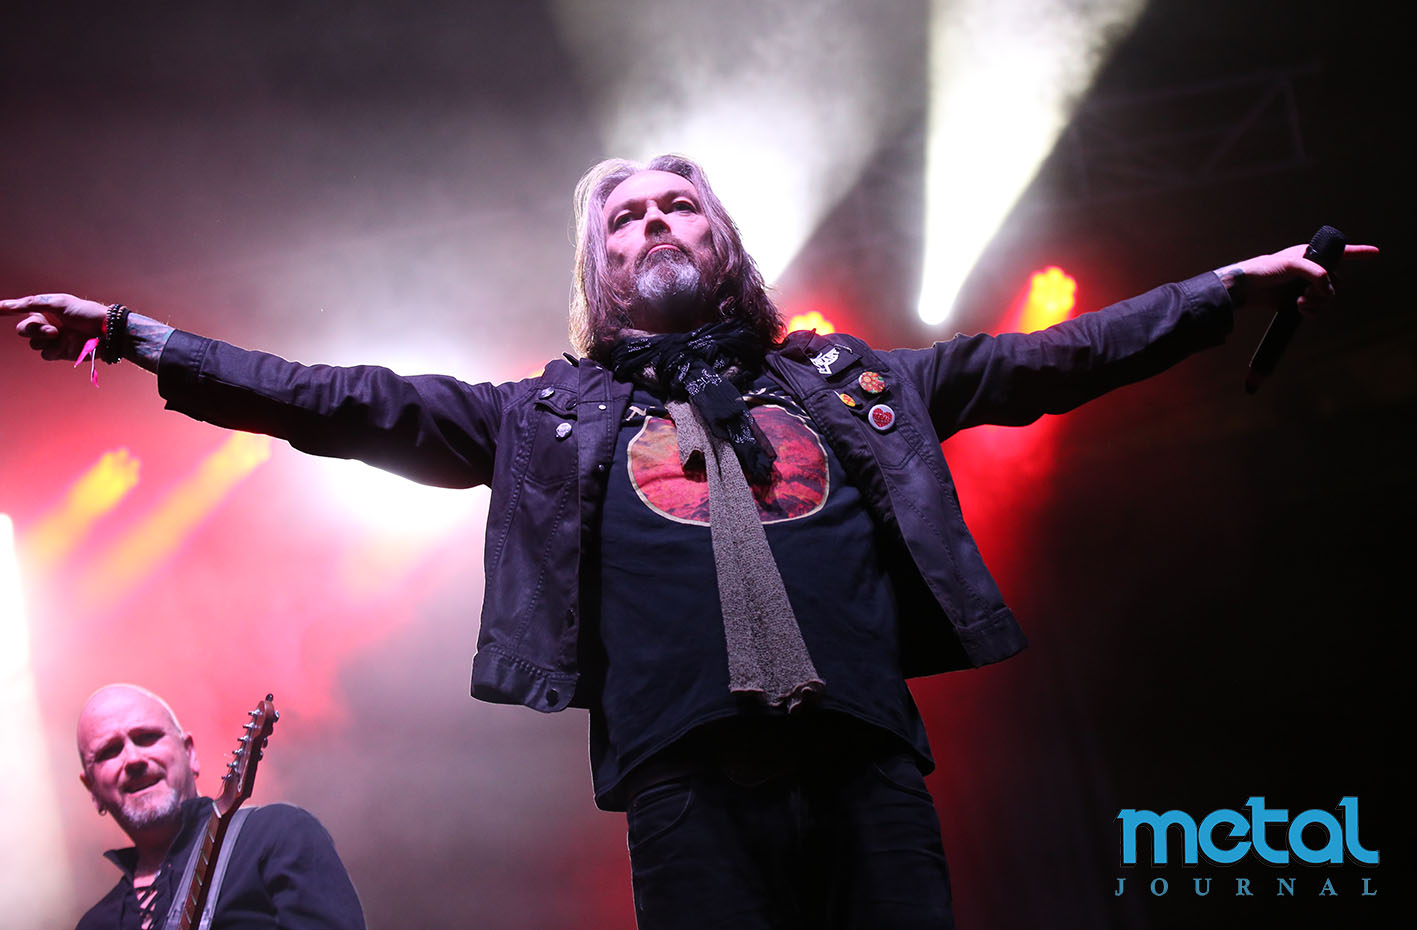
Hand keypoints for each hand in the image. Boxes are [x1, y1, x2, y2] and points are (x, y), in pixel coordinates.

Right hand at [1, 293, 108, 360]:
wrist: (106, 332)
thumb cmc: (86, 313)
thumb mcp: (59, 303)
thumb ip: (33, 303)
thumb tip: (11, 303)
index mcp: (44, 310)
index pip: (19, 310)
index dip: (5, 310)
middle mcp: (47, 324)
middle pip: (23, 330)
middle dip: (33, 330)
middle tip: (52, 330)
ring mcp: (53, 339)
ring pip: (34, 344)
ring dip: (45, 340)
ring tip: (61, 335)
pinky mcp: (61, 352)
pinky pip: (46, 354)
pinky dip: (54, 350)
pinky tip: (66, 345)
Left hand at [1215, 243, 1378, 315]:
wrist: (1245, 289)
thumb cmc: (1264, 270)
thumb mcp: (1292, 265)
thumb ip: (1316, 273)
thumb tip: (1328, 288)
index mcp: (1311, 255)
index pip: (1340, 253)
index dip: (1358, 253)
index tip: (1375, 253)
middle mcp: (1312, 270)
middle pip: (1337, 283)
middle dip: (1326, 291)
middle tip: (1308, 293)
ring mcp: (1306, 287)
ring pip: (1328, 298)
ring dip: (1317, 303)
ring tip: (1300, 301)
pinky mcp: (1298, 301)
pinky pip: (1316, 309)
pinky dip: (1312, 311)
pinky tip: (1300, 309)